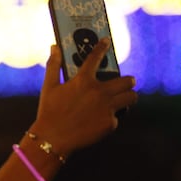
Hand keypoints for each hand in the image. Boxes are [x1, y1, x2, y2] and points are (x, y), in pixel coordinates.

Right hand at [31, 39, 136, 155]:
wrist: (53, 138)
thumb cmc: (49, 111)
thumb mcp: (49, 86)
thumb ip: (53, 65)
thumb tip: (54, 46)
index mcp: (83, 80)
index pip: (96, 58)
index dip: (102, 47)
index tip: (106, 41)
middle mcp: (99, 92)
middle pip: (127, 81)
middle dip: (128, 81)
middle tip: (124, 83)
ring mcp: (107, 108)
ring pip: (131, 98)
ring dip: (128, 97)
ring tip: (122, 99)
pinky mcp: (110, 124)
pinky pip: (118, 117)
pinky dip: (112, 117)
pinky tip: (103, 119)